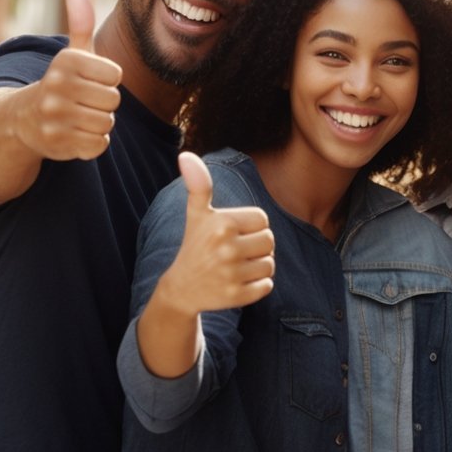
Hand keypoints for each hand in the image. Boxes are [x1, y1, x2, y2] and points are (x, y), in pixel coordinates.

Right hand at [14, 0, 122, 160]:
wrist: (23, 120)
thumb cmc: (61, 84)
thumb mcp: (71, 55)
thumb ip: (80, 25)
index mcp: (65, 61)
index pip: (116, 75)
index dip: (107, 81)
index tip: (88, 81)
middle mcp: (56, 86)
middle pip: (113, 101)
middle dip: (104, 104)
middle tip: (82, 102)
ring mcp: (54, 115)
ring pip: (106, 123)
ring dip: (99, 124)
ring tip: (78, 117)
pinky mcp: (56, 142)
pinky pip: (98, 145)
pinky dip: (92, 143)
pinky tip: (75, 134)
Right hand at [158, 152, 275, 314]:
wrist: (181, 289)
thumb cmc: (195, 245)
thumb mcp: (197, 214)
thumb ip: (198, 185)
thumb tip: (186, 155)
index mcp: (222, 223)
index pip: (263, 219)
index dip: (251, 226)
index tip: (232, 233)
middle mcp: (227, 248)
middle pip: (269, 241)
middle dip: (257, 246)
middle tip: (235, 251)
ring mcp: (232, 275)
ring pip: (270, 264)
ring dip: (258, 265)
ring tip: (236, 266)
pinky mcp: (237, 296)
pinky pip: (267, 285)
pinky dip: (258, 285)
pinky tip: (238, 282)